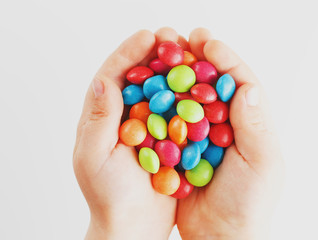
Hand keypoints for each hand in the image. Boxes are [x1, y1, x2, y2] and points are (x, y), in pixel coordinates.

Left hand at [73, 28, 186, 239]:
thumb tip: (103, 81)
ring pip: (161, 89)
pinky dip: (187, 95)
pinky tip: (201, 83)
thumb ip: (98, 119)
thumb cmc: (109, 195)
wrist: (134, 225)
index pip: (113, 75)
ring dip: (174, 70)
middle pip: (140, 76)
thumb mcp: (94, 157)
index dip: (129, 52)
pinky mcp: (167, 137)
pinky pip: (178, 110)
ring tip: (189, 51)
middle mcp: (126, 116)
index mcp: (102, 117)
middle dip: (154, 53)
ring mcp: (148, 125)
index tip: (148, 35)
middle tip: (172, 36)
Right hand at [176, 28, 284, 239]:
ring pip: (189, 97)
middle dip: (198, 58)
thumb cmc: (249, 204)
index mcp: (250, 123)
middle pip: (212, 83)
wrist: (220, 236)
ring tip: (163, 53)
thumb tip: (247, 87)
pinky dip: (163, 102)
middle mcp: (226, 123)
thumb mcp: (262, 164)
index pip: (240, 81)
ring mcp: (202, 133)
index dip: (224, 58)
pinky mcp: (182, 146)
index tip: (206, 41)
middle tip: (182, 37)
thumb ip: (255, 126)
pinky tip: (150, 88)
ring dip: (177, 74)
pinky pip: (172, 118)